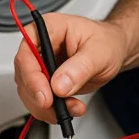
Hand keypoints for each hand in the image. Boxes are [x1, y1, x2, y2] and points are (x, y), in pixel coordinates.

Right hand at [13, 14, 128, 122]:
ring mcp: (41, 64)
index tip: (45, 96)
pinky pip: (38, 99)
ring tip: (72, 108)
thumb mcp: (99, 52)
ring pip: (28, 91)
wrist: (114, 50)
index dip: (32, 76)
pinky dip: (51, 110)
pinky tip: (70, 108)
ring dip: (46, 107)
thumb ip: (80, 68)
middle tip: (57, 107)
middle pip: (24, 74)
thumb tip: (59, 85)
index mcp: (50, 28)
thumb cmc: (107, 42)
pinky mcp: (46, 81)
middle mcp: (40, 45)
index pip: (28, 52)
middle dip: (39, 96)